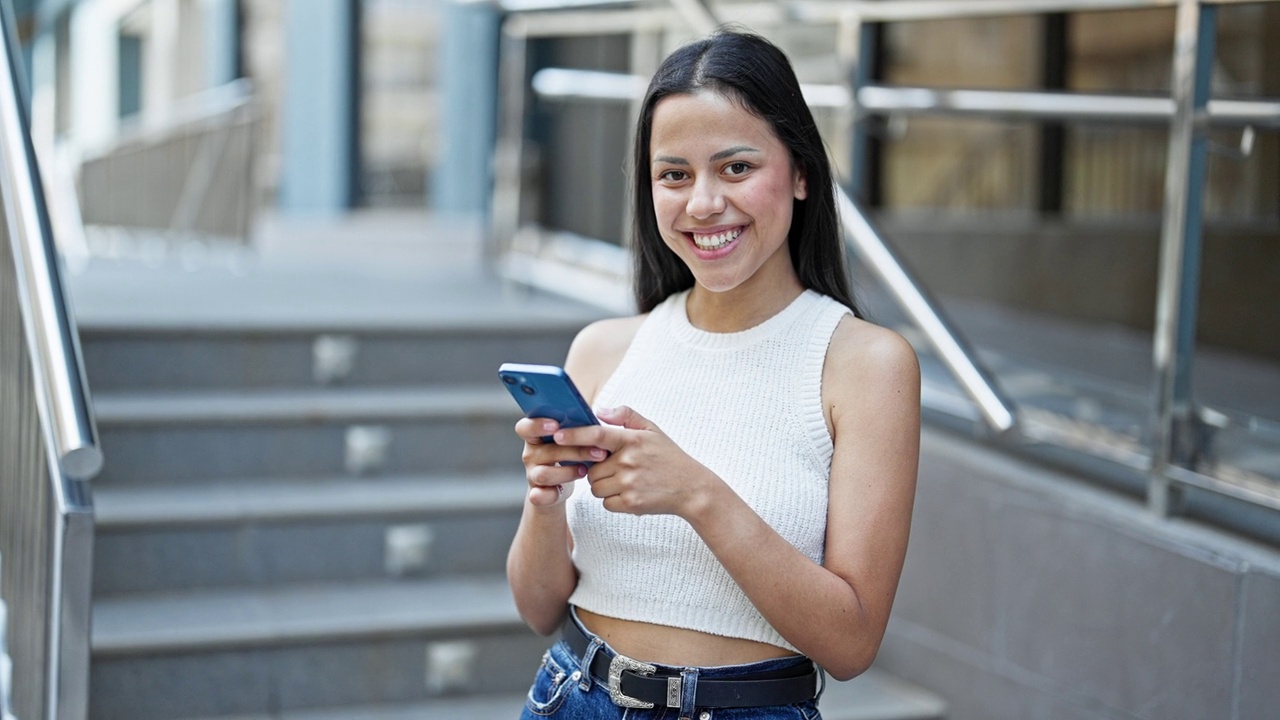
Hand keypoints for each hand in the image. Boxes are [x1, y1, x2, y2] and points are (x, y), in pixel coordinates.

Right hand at [514, 417, 608, 506]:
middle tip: (599, 451)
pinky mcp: (537, 494)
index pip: (525, 427)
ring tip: (586, 470)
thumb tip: (600, 413)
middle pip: (545, 451)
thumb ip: (581, 425)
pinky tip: (561, 491)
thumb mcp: (574, 439)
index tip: (555, 425)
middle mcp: (530, 454)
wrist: (559, 487)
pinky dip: (548, 495)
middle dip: (574, 450)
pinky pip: (538, 495)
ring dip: (568, 472)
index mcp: (536, 436)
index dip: (537, 425)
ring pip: (545, 474)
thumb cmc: (571, 454)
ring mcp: (532, 474)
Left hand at [554, 406, 718, 517]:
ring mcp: (629, 484)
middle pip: (592, 468)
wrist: (692, 489)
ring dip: (604, 486)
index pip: (597, 434)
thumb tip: (599, 410)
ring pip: (596, 487)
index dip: (575, 434)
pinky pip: (606, 503)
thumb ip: (626, 416)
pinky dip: (613, 501)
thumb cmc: (669, 458)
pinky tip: (631, 493)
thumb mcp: (652, 430)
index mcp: (632, 440)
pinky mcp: (631, 504)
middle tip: (616, 468)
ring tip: (626, 481)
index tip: (557, 435)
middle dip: (598, 469)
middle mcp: (629, 461)